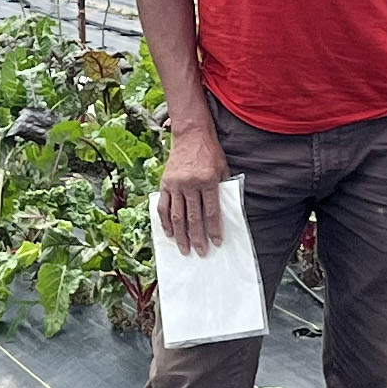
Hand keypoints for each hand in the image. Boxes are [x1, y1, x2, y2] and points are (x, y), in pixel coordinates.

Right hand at [158, 124, 230, 255]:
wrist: (191, 135)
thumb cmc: (210, 153)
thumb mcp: (223, 169)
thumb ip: (223, 189)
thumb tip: (222, 213)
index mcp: (208, 181)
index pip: (211, 212)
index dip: (214, 229)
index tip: (216, 243)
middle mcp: (190, 184)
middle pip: (193, 218)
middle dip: (198, 238)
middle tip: (201, 252)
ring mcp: (175, 185)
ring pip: (177, 216)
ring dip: (180, 235)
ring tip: (184, 249)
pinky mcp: (165, 184)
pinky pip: (163, 207)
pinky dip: (165, 222)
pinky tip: (169, 233)